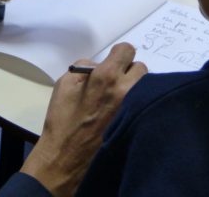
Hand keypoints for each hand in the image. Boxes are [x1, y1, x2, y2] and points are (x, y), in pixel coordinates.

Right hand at [20, 43, 146, 195]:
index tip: (113, 63)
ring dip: (135, 88)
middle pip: (140, 67)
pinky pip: (146, 105)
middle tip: (115, 83)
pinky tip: (123, 113)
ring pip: (146, 86)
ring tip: (120, 100)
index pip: (127, 50)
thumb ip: (85, 66)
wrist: (66, 158)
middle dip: (128, 72)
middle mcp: (126, 90)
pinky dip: (138, 104)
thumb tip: (100, 65)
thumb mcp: (65, 83)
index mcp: (106, 76)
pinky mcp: (139, 124)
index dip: (118, 55)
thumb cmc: (62, 120)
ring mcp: (135, 109)